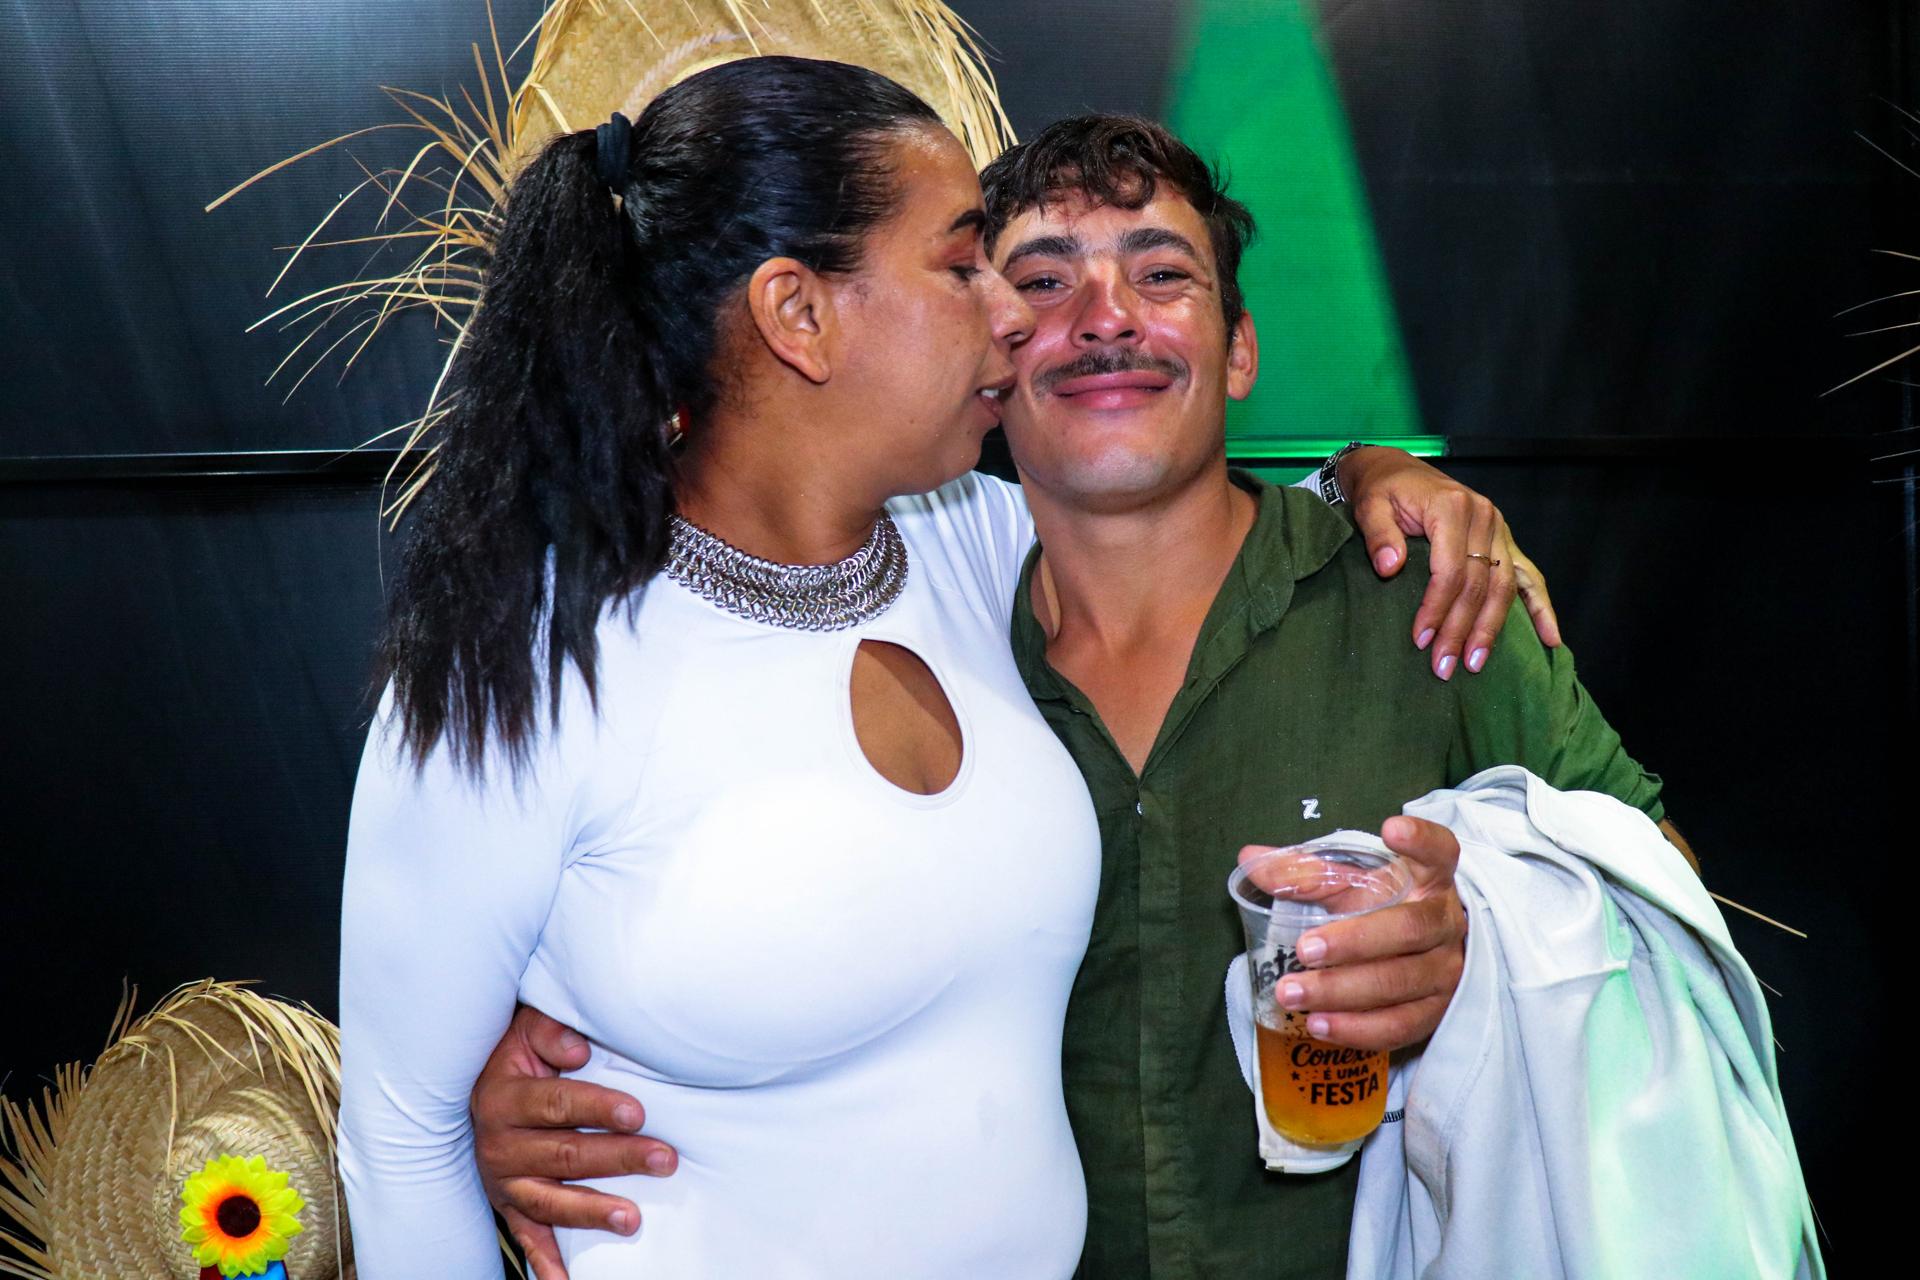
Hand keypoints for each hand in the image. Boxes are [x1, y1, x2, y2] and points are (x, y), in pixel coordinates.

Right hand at [471, 1006, 678, 1279]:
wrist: (469, 1084)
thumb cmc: (514, 1052)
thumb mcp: (524, 1029)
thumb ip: (550, 1033)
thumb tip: (578, 1049)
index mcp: (504, 1097)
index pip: (558, 1104)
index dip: (598, 1108)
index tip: (638, 1113)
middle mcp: (499, 1143)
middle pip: (565, 1154)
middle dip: (619, 1157)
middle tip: (664, 1159)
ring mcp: (503, 1180)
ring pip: (550, 1201)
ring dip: (592, 1211)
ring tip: (631, 1218)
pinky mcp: (506, 1205)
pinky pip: (527, 1236)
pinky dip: (547, 1262)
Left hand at [1239, 816, 1467, 1051]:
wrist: (1424, 958)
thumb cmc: (1382, 910)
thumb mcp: (1351, 885)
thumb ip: (1305, 873)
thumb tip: (1249, 858)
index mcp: (1429, 879)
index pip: (1439, 851)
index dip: (1421, 840)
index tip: (1392, 829)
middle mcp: (1444, 922)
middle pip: (1410, 929)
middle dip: (1354, 941)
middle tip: (1304, 949)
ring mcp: (1446, 971)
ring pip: (1400, 983)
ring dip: (1342, 991)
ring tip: (1292, 993)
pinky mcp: (1436, 1013)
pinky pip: (1399, 1025)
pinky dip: (1356, 1028)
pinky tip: (1317, 1024)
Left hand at [1336, 447, 1561, 678]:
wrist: (1395, 470)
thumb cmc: (1382, 491)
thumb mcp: (1370, 506)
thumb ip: (1379, 535)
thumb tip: (1389, 567)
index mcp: (1453, 507)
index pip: (1450, 570)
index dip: (1437, 608)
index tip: (1421, 640)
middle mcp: (1484, 517)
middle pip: (1480, 584)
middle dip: (1462, 629)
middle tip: (1445, 667)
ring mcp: (1499, 529)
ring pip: (1505, 587)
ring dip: (1492, 629)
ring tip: (1475, 663)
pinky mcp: (1504, 540)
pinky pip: (1529, 577)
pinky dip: (1542, 608)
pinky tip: (1551, 639)